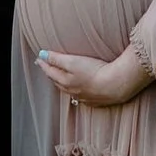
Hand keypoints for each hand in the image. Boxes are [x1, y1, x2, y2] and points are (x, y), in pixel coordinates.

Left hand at [38, 41, 155, 108]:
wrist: (116, 85)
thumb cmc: (94, 72)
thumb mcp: (73, 62)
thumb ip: (57, 59)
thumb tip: (41, 55)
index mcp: (65, 81)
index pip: (50, 71)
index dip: (44, 63)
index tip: (39, 57)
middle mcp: (72, 91)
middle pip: (58, 81)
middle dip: (51, 73)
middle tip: (47, 66)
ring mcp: (84, 97)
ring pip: (69, 90)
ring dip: (63, 83)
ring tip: (60, 77)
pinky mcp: (96, 100)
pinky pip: (82, 96)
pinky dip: (77, 91)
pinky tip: (79, 90)